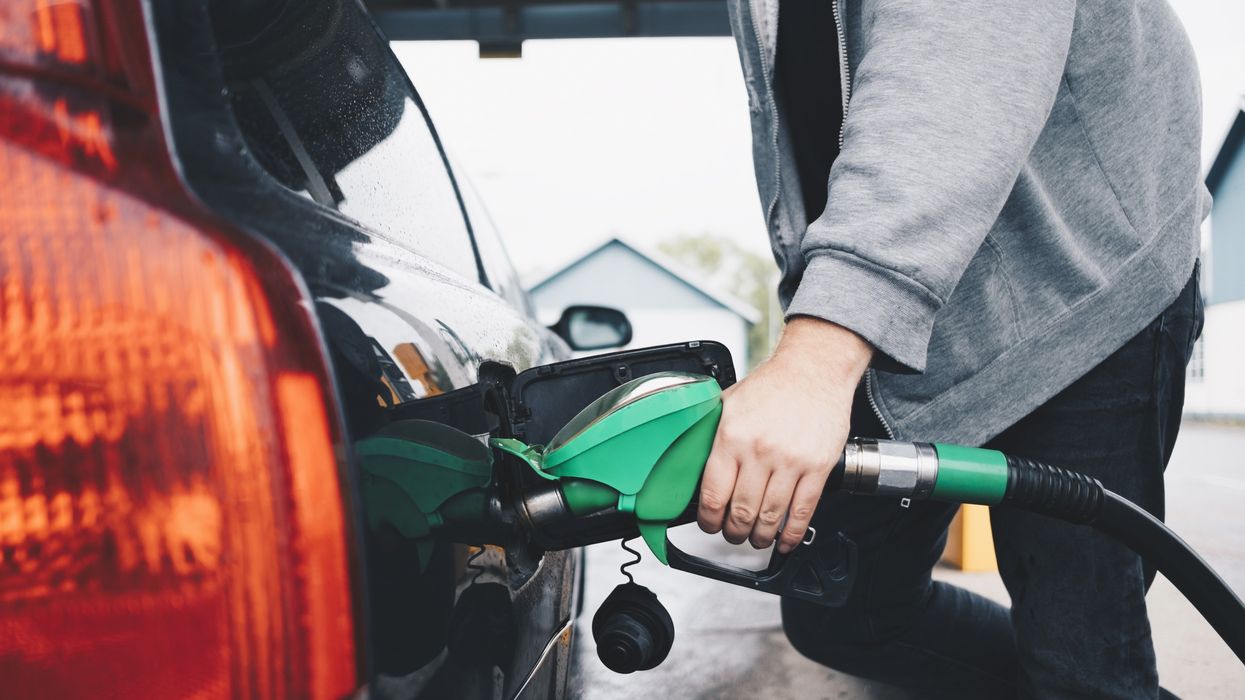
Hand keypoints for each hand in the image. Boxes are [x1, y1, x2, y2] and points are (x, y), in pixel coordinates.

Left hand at [697, 318, 872, 552]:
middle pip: (741, 512)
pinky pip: (802, 511)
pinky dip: (792, 534)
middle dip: (733, 532)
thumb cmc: (772, 385)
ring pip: (770, 517)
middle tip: (732, 534)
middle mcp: (759, 451)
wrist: (814, 370)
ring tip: (755, 538)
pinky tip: (785, 541)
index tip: (709, 524)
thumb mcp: (728, 402)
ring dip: (760, 537)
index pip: (713, 494)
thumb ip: (711, 433)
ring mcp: (790, 462)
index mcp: (731, 436)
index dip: (708, 520)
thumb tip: (691, 459)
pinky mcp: (818, 468)